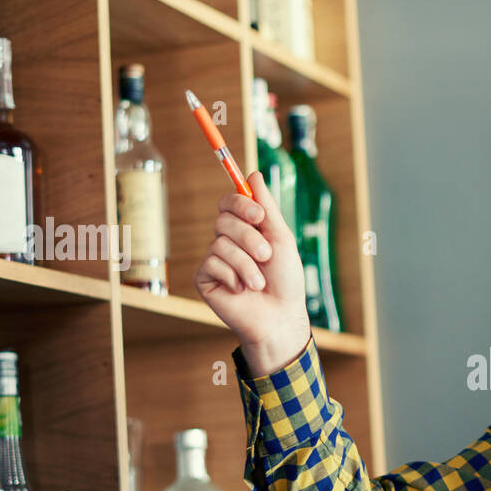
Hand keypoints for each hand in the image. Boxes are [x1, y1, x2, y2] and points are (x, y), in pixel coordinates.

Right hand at [194, 171, 311, 375]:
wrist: (280, 316)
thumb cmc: (285, 280)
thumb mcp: (281, 238)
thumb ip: (267, 207)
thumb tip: (254, 173)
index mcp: (245, 228)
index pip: (229, 202)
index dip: (239, 203)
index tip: (259, 216)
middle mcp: (227, 241)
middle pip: (223, 220)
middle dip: (250, 239)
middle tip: (267, 257)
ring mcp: (214, 260)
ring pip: (219, 244)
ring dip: (246, 264)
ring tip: (259, 283)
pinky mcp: (205, 278)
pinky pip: (212, 264)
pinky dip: (233, 277)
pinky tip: (242, 291)